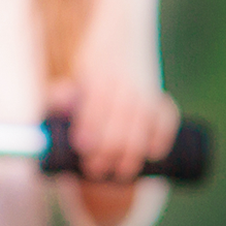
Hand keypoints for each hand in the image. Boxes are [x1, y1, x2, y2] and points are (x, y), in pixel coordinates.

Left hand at [48, 77, 178, 225]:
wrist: (119, 52)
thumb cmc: (86, 80)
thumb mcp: (68, 83)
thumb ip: (59, 96)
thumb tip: (61, 107)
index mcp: (97, 73)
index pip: (97, 98)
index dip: (91, 122)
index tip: (82, 147)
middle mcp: (123, 79)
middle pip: (121, 112)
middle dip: (110, 144)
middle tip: (95, 170)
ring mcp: (145, 88)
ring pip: (144, 117)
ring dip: (134, 147)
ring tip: (121, 173)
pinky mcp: (160, 100)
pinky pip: (166, 116)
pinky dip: (163, 134)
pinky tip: (154, 154)